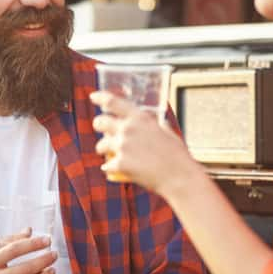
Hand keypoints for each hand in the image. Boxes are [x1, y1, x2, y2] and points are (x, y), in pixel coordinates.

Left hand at [89, 91, 203, 198]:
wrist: (179, 177)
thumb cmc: (177, 155)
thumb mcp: (166, 131)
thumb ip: (154, 125)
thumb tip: (151, 122)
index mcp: (140, 118)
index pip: (112, 102)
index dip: (100, 97)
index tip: (93, 96)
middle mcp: (128, 129)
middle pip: (100, 122)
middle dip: (99, 125)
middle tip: (102, 130)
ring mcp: (123, 146)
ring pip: (100, 145)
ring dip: (103, 149)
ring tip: (110, 155)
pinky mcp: (120, 164)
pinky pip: (107, 165)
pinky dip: (111, 169)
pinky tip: (115, 171)